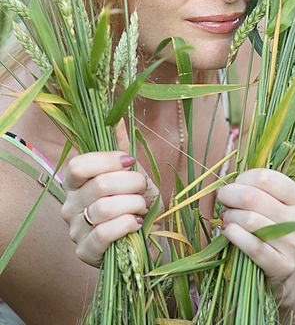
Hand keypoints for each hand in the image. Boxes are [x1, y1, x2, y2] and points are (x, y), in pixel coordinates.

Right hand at [61, 119, 162, 267]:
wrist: (148, 235)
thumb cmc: (136, 201)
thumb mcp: (132, 172)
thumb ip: (121, 147)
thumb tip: (117, 119)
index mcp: (77, 182)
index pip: (78, 165)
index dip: (106, 160)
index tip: (130, 161)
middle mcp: (70, 205)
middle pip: (98, 185)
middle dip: (130, 183)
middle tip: (142, 187)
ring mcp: (75, 230)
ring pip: (103, 209)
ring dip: (132, 204)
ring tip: (141, 206)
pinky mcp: (84, 252)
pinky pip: (103, 235)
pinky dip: (126, 225)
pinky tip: (137, 223)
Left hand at [216, 168, 294, 304]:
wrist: (281, 271)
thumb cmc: (269, 228)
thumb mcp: (271, 205)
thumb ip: (256, 190)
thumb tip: (228, 185)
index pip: (264, 178)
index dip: (242, 179)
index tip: (235, 185)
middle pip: (253, 197)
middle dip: (230, 196)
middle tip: (223, 200)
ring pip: (250, 220)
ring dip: (230, 216)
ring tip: (226, 218)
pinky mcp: (284, 265)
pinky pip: (253, 246)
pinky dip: (234, 235)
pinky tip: (227, 231)